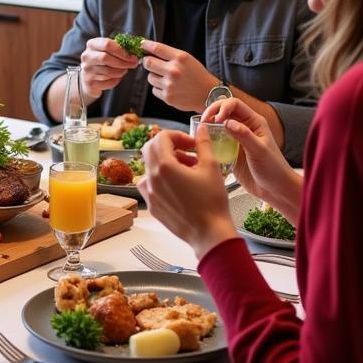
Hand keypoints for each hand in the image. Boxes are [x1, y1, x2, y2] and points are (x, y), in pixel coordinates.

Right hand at [79, 37, 139, 98]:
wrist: (88, 77)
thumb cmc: (102, 61)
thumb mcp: (107, 50)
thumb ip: (119, 48)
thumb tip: (134, 50)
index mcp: (92, 44)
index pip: (107, 44)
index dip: (122, 51)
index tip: (132, 56)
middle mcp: (87, 56)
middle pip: (106, 58)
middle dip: (123, 62)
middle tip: (133, 64)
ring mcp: (87, 70)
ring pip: (109, 72)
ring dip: (121, 71)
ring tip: (124, 70)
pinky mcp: (90, 82)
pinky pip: (109, 82)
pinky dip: (116, 80)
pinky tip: (116, 77)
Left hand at [140, 40, 217, 112]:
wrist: (207, 93)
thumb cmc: (196, 75)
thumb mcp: (187, 59)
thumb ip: (169, 55)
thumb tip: (148, 52)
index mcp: (180, 58)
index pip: (157, 48)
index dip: (145, 45)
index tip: (140, 44)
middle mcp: (174, 70)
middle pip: (148, 63)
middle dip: (147, 62)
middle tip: (152, 64)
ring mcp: (170, 84)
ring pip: (150, 77)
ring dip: (155, 77)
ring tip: (167, 79)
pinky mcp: (167, 97)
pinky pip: (154, 89)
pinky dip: (159, 88)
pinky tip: (170, 88)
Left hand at [141, 128, 238, 258]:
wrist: (209, 233)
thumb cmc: (212, 203)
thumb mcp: (211, 167)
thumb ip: (203, 144)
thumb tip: (201, 129)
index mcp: (164, 167)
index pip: (161, 137)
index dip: (178, 136)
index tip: (191, 144)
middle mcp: (152, 178)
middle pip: (151, 148)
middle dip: (170, 146)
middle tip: (188, 153)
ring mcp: (149, 193)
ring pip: (150, 166)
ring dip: (166, 162)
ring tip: (188, 171)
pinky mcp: (152, 205)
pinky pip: (150, 184)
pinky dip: (162, 179)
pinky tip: (180, 185)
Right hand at [202, 97, 298, 213]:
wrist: (275, 189)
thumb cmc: (273, 169)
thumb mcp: (259, 150)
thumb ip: (244, 135)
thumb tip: (227, 122)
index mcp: (254, 122)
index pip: (234, 104)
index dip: (222, 108)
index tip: (216, 120)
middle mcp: (244, 128)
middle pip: (224, 111)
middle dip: (212, 113)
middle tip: (203, 122)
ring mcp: (236, 139)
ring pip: (218, 126)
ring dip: (209, 126)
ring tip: (201, 133)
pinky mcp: (230, 151)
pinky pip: (217, 141)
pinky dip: (209, 141)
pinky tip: (206, 146)